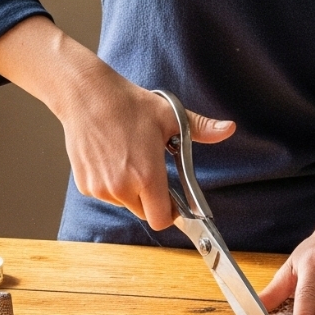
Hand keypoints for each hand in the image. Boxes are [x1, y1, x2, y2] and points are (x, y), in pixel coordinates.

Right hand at [0, 17, 232, 228]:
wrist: (86, 95)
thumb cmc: (128, 104)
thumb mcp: (171, 115)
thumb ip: (202, 128)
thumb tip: (229, 128)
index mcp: (147, 175)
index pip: (162, 219)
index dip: (170, 213)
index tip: (173, 200)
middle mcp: (122, 187)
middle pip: (144, 213)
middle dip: (151, 199)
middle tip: (150, 170)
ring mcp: (100, 188)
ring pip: (124, 203)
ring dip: (130, 191)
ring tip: (129, 158)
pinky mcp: (85, 184)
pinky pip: (106, 194)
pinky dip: (111, 184)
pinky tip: (111, 158)